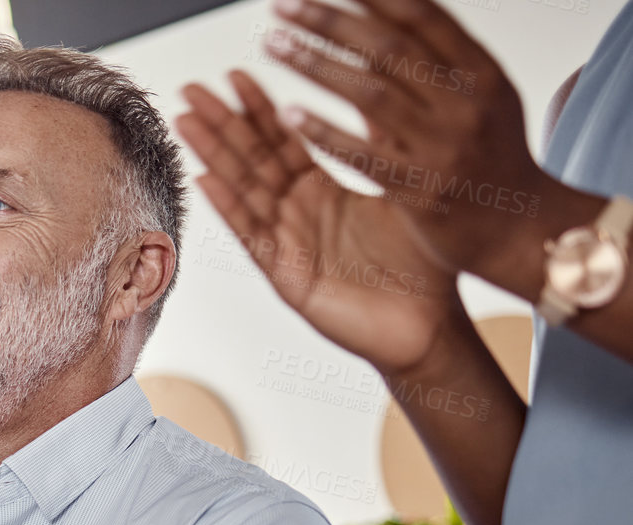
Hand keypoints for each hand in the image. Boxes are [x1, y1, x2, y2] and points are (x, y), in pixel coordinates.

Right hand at [177, 70, 459, 374]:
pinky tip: (205, 179)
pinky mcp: (286, 276)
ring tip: (186, 122)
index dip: (259, 108)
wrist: (429, 324)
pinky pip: (253, 236)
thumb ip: (381, 148)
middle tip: (192, 90)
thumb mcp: (404, 191)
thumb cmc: (422, 266)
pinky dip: (229, 207)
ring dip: (213, 155)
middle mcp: (298, 215)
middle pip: (252, 160)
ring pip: (244, 191)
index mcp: (324, 193)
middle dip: (222, 123)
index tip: (236, 75)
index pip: (283, 141)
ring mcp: (288, 245)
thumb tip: (384, 91)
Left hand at [263, 0, 589, 289]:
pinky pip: (360, 155)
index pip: (422, 18)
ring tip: (274, 45)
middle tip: (282, 6)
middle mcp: (464, 104)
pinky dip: (322, 132)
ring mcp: (440, 148)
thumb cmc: (494, 161)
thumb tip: (385, 18)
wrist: (521, 231)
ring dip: (316, 65)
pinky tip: (287, 114)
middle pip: (388, 48)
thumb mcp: (481, 100)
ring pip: (369, 94)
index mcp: (481, 73)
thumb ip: (438, 65)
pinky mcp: (416, 190)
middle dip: (331, 22)